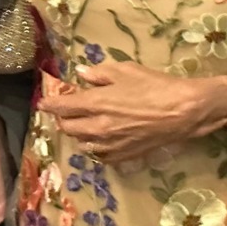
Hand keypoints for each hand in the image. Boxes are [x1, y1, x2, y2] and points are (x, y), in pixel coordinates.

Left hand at [39, 61, 226, 162]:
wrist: (182, 112)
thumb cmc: (156, 86)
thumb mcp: (127, 70)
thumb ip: (100, 73)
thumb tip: (82, 74)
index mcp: (96, 103)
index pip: (62, 107)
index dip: (49, 104)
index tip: (44, 102)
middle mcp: (97, 127)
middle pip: (67, 127)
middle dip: (63, 118)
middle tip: (67, 110)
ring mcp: (109, 144)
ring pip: (82, 143)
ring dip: (79, 133)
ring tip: (85, 124)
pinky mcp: (122, 155)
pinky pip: (99, 155)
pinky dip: (95, 146)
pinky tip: (102, 139)